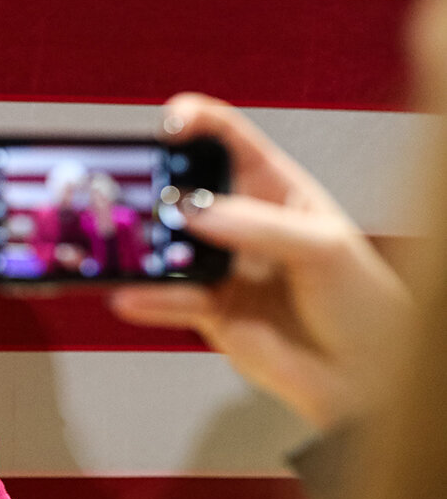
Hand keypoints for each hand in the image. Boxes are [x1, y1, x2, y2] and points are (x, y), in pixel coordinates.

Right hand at [109, 92, 410, 427]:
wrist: (366, 377)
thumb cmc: (363, 303)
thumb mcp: (323, 247)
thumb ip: (258, 226)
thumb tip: (197, 212)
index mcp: (276, 189)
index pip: (228, 139)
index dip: (197, 121)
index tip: (170, 123)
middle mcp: (242, 223)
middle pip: (186, 189)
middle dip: (158, 185)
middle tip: (142, 192)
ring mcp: (222, 266)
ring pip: (171, 247)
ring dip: (147, 247)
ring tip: (133, 249)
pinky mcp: (208, 310)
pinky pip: (169, 298)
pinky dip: (148, 297)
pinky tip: (132, 293)